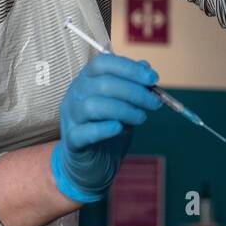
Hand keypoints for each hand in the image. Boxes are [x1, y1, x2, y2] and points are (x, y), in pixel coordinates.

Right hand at [50, 53, 162, 202]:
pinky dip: (103, 129)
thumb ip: (133, 84)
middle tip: (154, 103)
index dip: (129, 68)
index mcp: (87, 79)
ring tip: (141, 118)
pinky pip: (84, 132)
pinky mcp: (72, 141)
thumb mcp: (124, 103)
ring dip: (123, 110)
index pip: (103, 63)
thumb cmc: (109, 126)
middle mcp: (75, 94)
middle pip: (101, 84)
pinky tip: (119, 128)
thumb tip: (146, 67)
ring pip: (92, 106)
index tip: (153, 79)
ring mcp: (71, 117)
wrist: (92, 162)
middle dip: (134, 92)